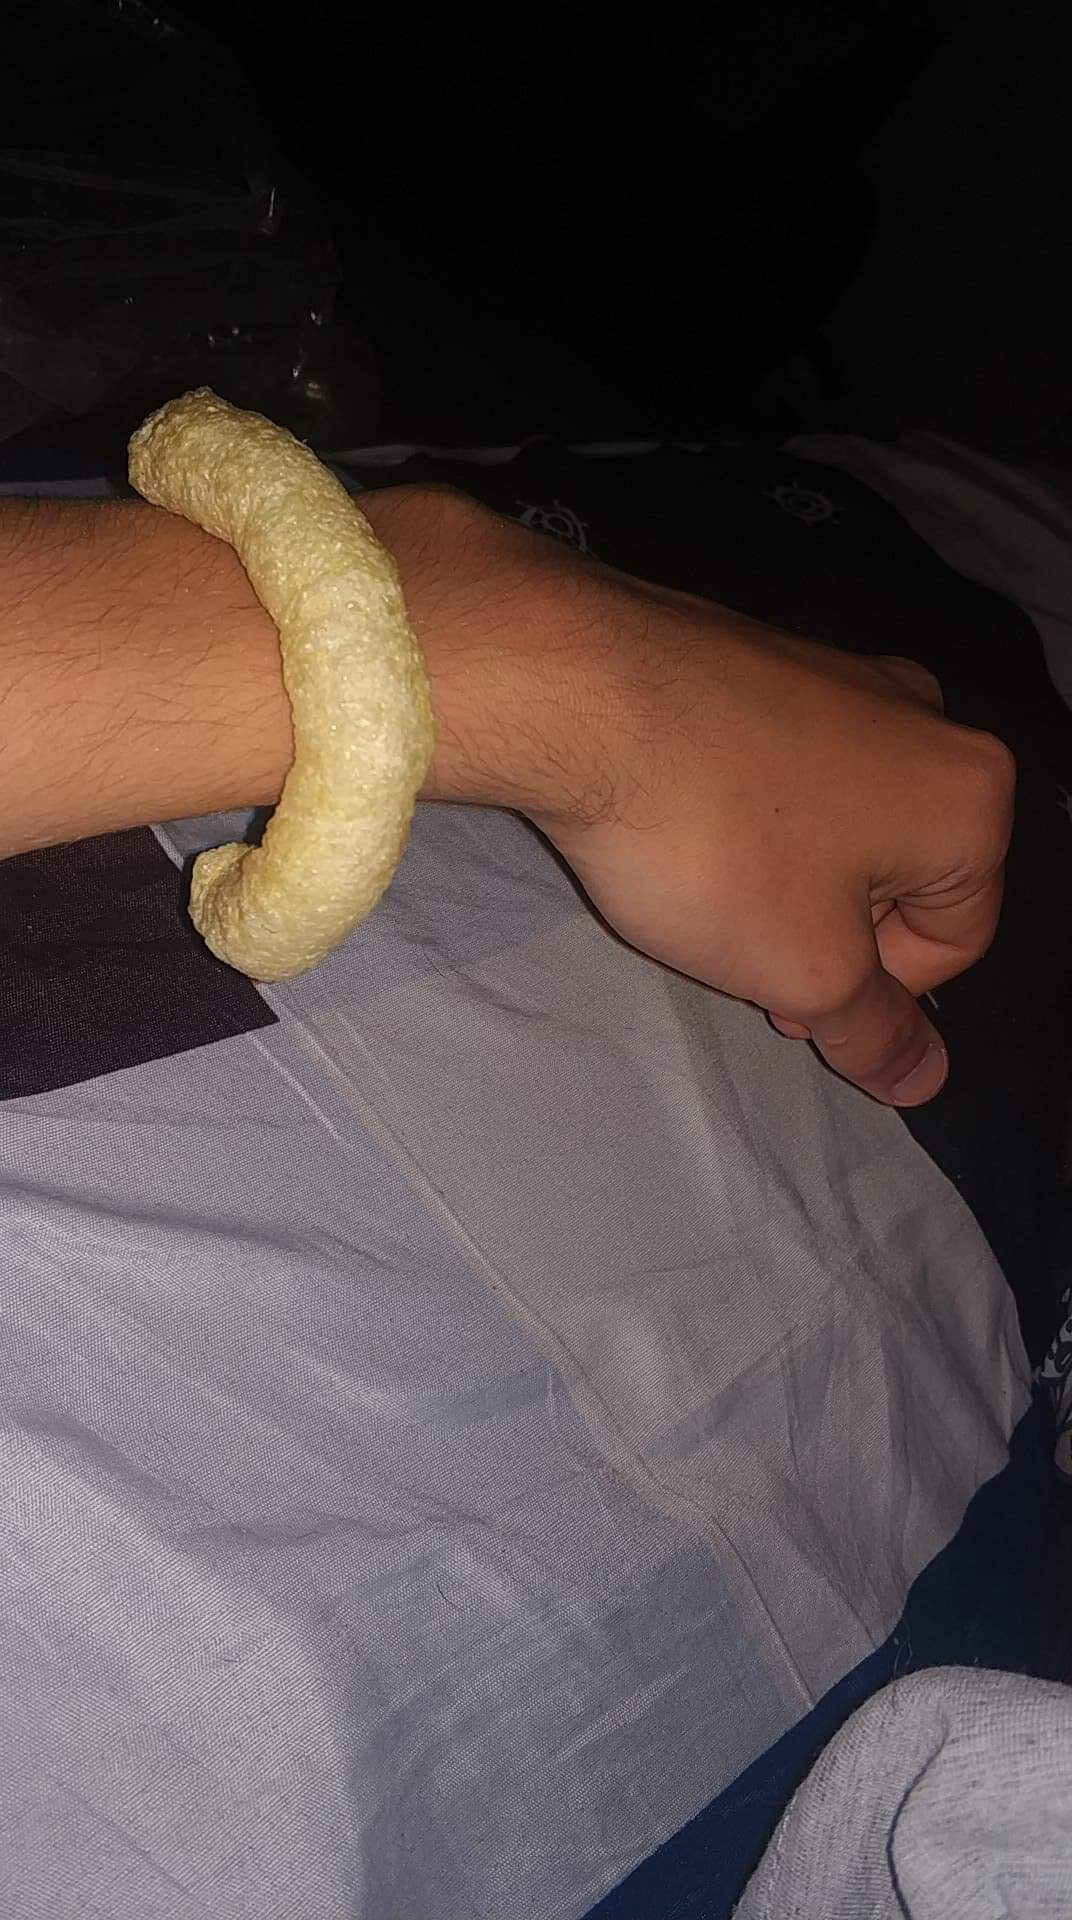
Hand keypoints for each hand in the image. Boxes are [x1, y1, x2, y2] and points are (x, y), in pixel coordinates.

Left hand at [512, 559, 1013, 1106]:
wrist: (577, 696)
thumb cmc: (713, 843)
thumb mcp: (806, 971)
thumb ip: (875, 1033)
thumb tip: (925, 1078)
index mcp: (971, 794)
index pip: (955, 940)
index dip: (872, 992)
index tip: (783, 995)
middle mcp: (924, 715)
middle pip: (897, 876)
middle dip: (826, 931)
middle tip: (739, 947)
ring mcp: (837, 671)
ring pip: (833, 820)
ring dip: (779, 877)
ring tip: (697, 884)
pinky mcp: (757, 651)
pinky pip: (774, 763)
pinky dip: (738, 810)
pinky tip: (674, 821)